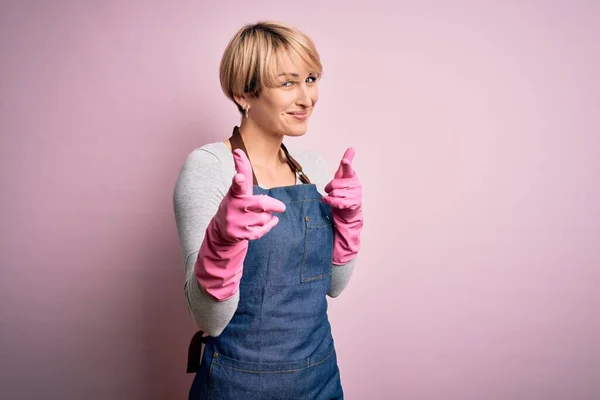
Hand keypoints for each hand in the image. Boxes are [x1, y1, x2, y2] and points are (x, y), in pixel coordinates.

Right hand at [195, 149, 285, 300]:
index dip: (238, 180)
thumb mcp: (238, 188)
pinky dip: (270, 225)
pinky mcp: (241, 235)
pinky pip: (264, 230)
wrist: (223, 230)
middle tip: (282, 207)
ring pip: (265, 217)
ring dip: (268, 215)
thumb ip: (242, 170)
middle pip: (261, 204)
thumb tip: (238, 150)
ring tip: (259, 214)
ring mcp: (237, 222)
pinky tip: (271, 221)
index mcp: (234, 194)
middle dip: (273, 205)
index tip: (238, 176)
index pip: (236, 185)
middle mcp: (234, 208)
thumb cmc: (235, 203)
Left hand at [322, 148, 362, 264]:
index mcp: (352, 176)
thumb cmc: (344, 192)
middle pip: (334, 183)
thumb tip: (351, 148)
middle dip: (329, 188)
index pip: (348, 169)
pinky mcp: (352, 204)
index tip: (344, 161)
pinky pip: (336, 201)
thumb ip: (346, 165)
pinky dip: (329, 201)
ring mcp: (355, 195)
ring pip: (334, 193)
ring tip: (334, 198)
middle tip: (332, 191)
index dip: (346, 165)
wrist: (348, 212)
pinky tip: (328, 201)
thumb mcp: (342, 177)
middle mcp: (355, 184)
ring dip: (330, 196)